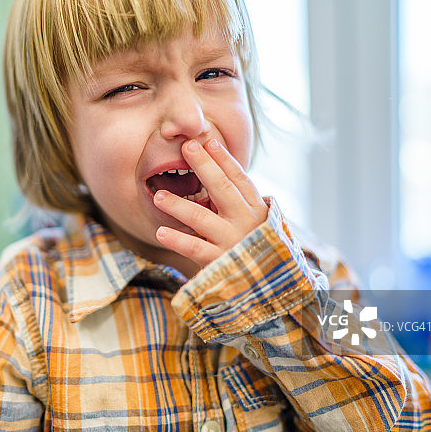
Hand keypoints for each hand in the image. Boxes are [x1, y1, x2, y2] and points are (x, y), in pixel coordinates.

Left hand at [153, 139, 267, 267]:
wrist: (272, 290)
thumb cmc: (255, 250)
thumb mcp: (254, 223)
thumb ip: (236, 203)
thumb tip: (215, 172)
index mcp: (255, 210)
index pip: (239, 179)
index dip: (224, 159)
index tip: (208, 141)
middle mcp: (246, 223)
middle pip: (223, 189)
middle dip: (204, 166)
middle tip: (186, 147)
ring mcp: (233, 242)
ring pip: (202, 218)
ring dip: (178, 205)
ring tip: (158, 197)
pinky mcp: (220, 262)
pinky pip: (195, 248)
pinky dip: (177, 240)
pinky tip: (160, 232)